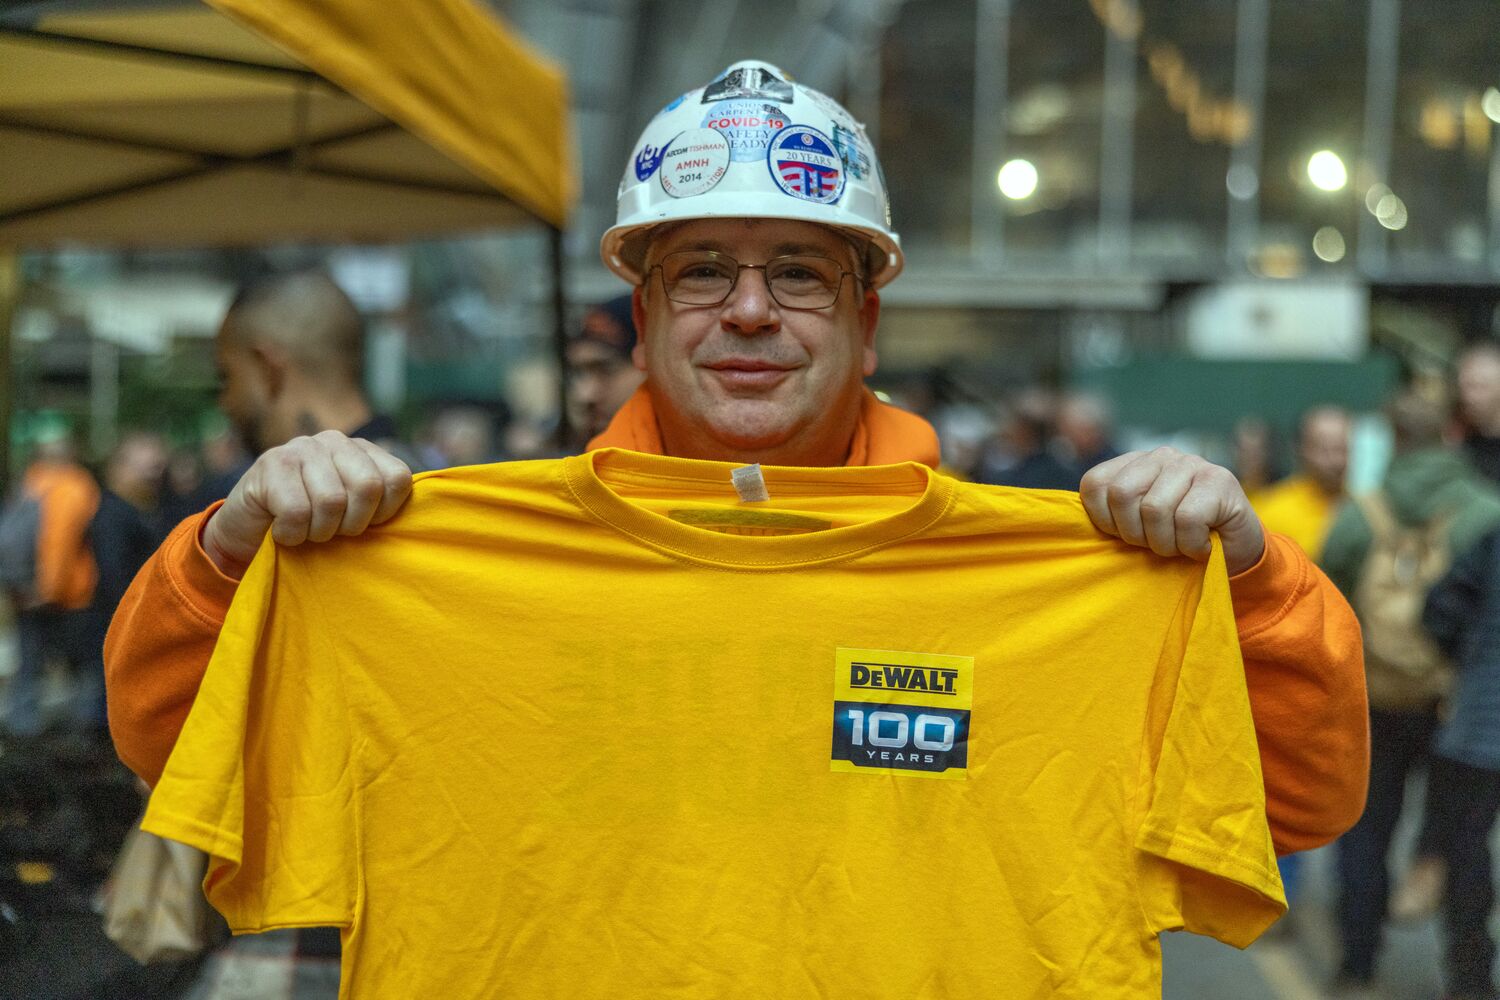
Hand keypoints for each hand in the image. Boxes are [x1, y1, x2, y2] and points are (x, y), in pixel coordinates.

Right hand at [201, 431, 412, 578]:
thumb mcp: (351, 515)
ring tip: (307, 532)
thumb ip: (381, 507)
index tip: (364, 527)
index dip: (385, 514)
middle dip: (352, 524)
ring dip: (319, 533)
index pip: (398, 479)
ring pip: (332, 502)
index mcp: (363, 451)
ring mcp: (302, 447)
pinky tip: (283, 532)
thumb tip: (424, 520)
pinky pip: (297, 512)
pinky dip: (292, 535)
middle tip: (332, 533)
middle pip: (368, 487)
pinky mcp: (271, 463)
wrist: (247, 530)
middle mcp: (335, 441)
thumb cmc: (310, 526)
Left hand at [1079, 447, 1264, 575]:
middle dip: (1134, 534)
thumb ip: (1111, 517)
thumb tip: (1074, 526)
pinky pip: (1187, 519)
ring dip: (1166, 544)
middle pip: (1121, 494)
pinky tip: (1201, 547)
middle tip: (1155, 546)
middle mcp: (1161, 456)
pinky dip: (1191, 545)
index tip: (1126, 538)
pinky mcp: (1220, 480)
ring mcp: (1192, 464)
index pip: (1094, 485)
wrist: (1236, 553)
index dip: (1104, 522)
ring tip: (1180, 547)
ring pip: (1154, 509)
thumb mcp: (1138, 529)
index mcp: (1134, 464)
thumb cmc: (1179, 542)